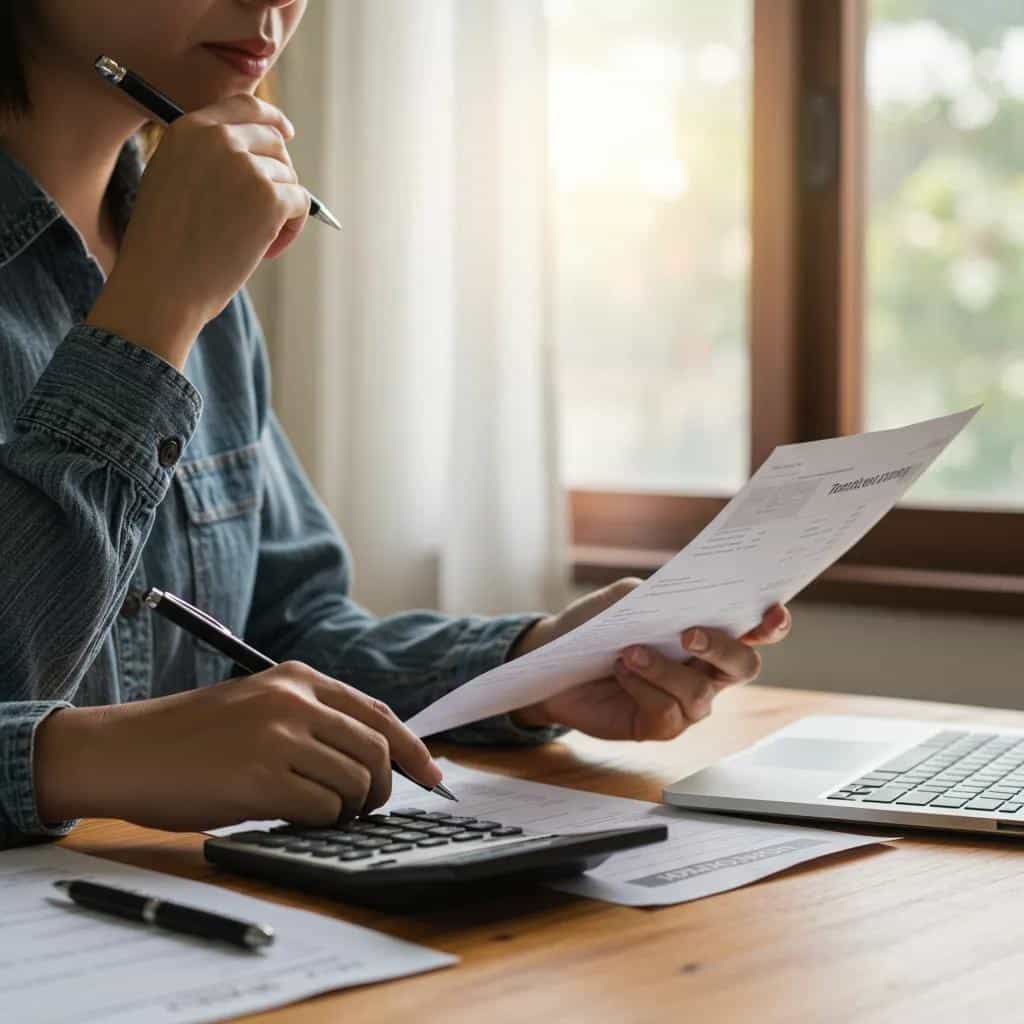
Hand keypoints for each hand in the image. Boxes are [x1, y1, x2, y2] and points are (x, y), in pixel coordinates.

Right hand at [33, 662, 440, 831]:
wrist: (126, 750)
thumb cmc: (192, 738)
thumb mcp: (260, 707)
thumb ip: (313, 722)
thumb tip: (375, 760)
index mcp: (299, 678)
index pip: (379, 713)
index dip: (413, 748)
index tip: (432, 776)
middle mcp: (295, 700)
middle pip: (377, 749)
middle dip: (382, 788)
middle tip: (366, 809)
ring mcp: (278, 737)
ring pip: (355, 781)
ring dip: (349, 809)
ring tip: (322, 814)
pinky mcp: (259, 778)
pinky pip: (323, 809)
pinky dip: (321, 823)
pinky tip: (297, 819)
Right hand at [86, 93, 308, 368]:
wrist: (163, 285)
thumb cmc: (164, 246)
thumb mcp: (173, 181)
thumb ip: (208, 158)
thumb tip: (260, 154)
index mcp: (190, 130)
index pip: (245, 106)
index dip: (272, 119)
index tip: (286, 133)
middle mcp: (220, 139)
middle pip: (275, 142)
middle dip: (279, 175)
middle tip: (269, 212)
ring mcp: (247, 167)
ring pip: (289, 178)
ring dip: (281, 212)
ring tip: (253, 243)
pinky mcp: (270, 198)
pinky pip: (301, 204)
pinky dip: (291, 230)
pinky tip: (264, 251)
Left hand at [510, 578, 791, 740]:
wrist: (553, 657)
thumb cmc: (595, 624)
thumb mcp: (626, 599)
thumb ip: (658, 596)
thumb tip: (683, 602)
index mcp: (707, 633)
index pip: (753, 631)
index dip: (771, 625)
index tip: (771, 613)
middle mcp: (706, 671)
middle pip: (743, 666)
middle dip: (722, 648)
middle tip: (689, 634)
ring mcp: (686, 703)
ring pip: (700, 693)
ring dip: (664, 669)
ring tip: (628, 651)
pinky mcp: (660, 726)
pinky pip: (667, 712)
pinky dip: (642, 687)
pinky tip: (621, 670)